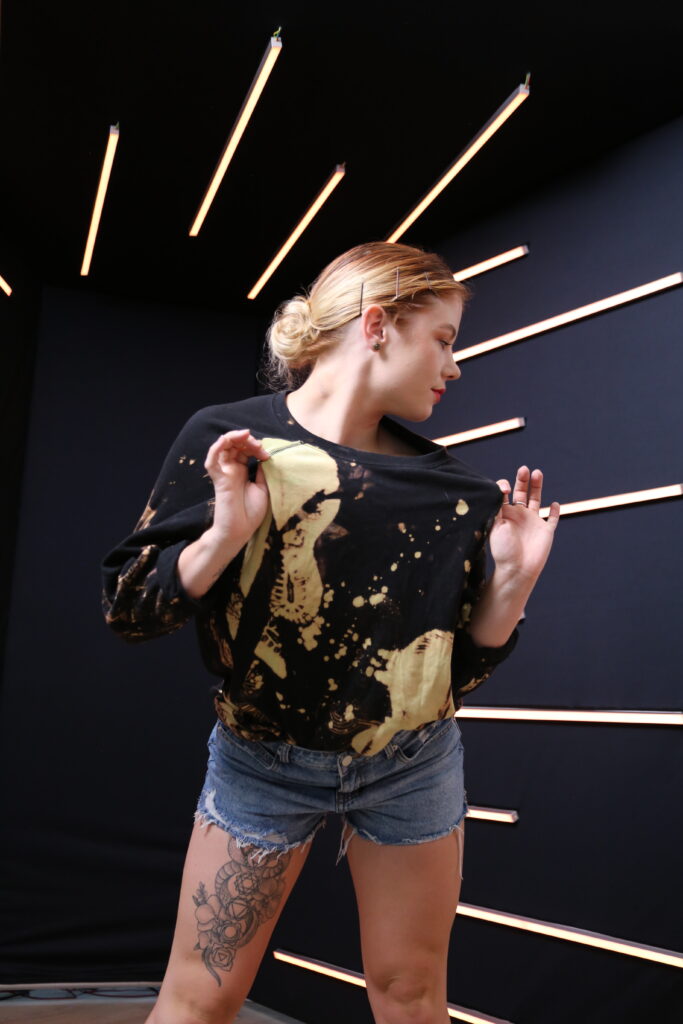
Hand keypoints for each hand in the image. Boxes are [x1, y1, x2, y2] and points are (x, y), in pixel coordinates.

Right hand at [204, 429, 270, 540]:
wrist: (240, 530)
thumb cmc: (251, 512)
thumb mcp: (263, 487)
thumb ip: (263, 471)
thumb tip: (266, 456)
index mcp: (242, 470)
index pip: (245, 449)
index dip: (256, 447)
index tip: (267, 455)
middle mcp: (231, 469)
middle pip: (234, 445)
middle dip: (247, 440)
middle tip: (259, 445)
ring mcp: (224, 472)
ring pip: (223, 446)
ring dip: (234, 437)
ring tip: (246, 436)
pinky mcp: (218, 478)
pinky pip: (211, 460)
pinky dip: (216, 447)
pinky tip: (225, 440)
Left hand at [491, 466, 559, 582]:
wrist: (517, 570)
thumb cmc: (503, 550)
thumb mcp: (495, 526)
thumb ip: (497, 507)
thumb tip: (500, 488)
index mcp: (505, 514)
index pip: (505, 494)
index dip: (504, 486)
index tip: (505, 489)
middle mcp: (519, 516)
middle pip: (521, 493)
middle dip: (522, 480)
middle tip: (523, 469)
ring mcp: (533, 523)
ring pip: (536, 500)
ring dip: (537, 487)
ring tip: (537, 472)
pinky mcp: (546, 531)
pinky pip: (551, 519)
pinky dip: (554, 511)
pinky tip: (554, 503)